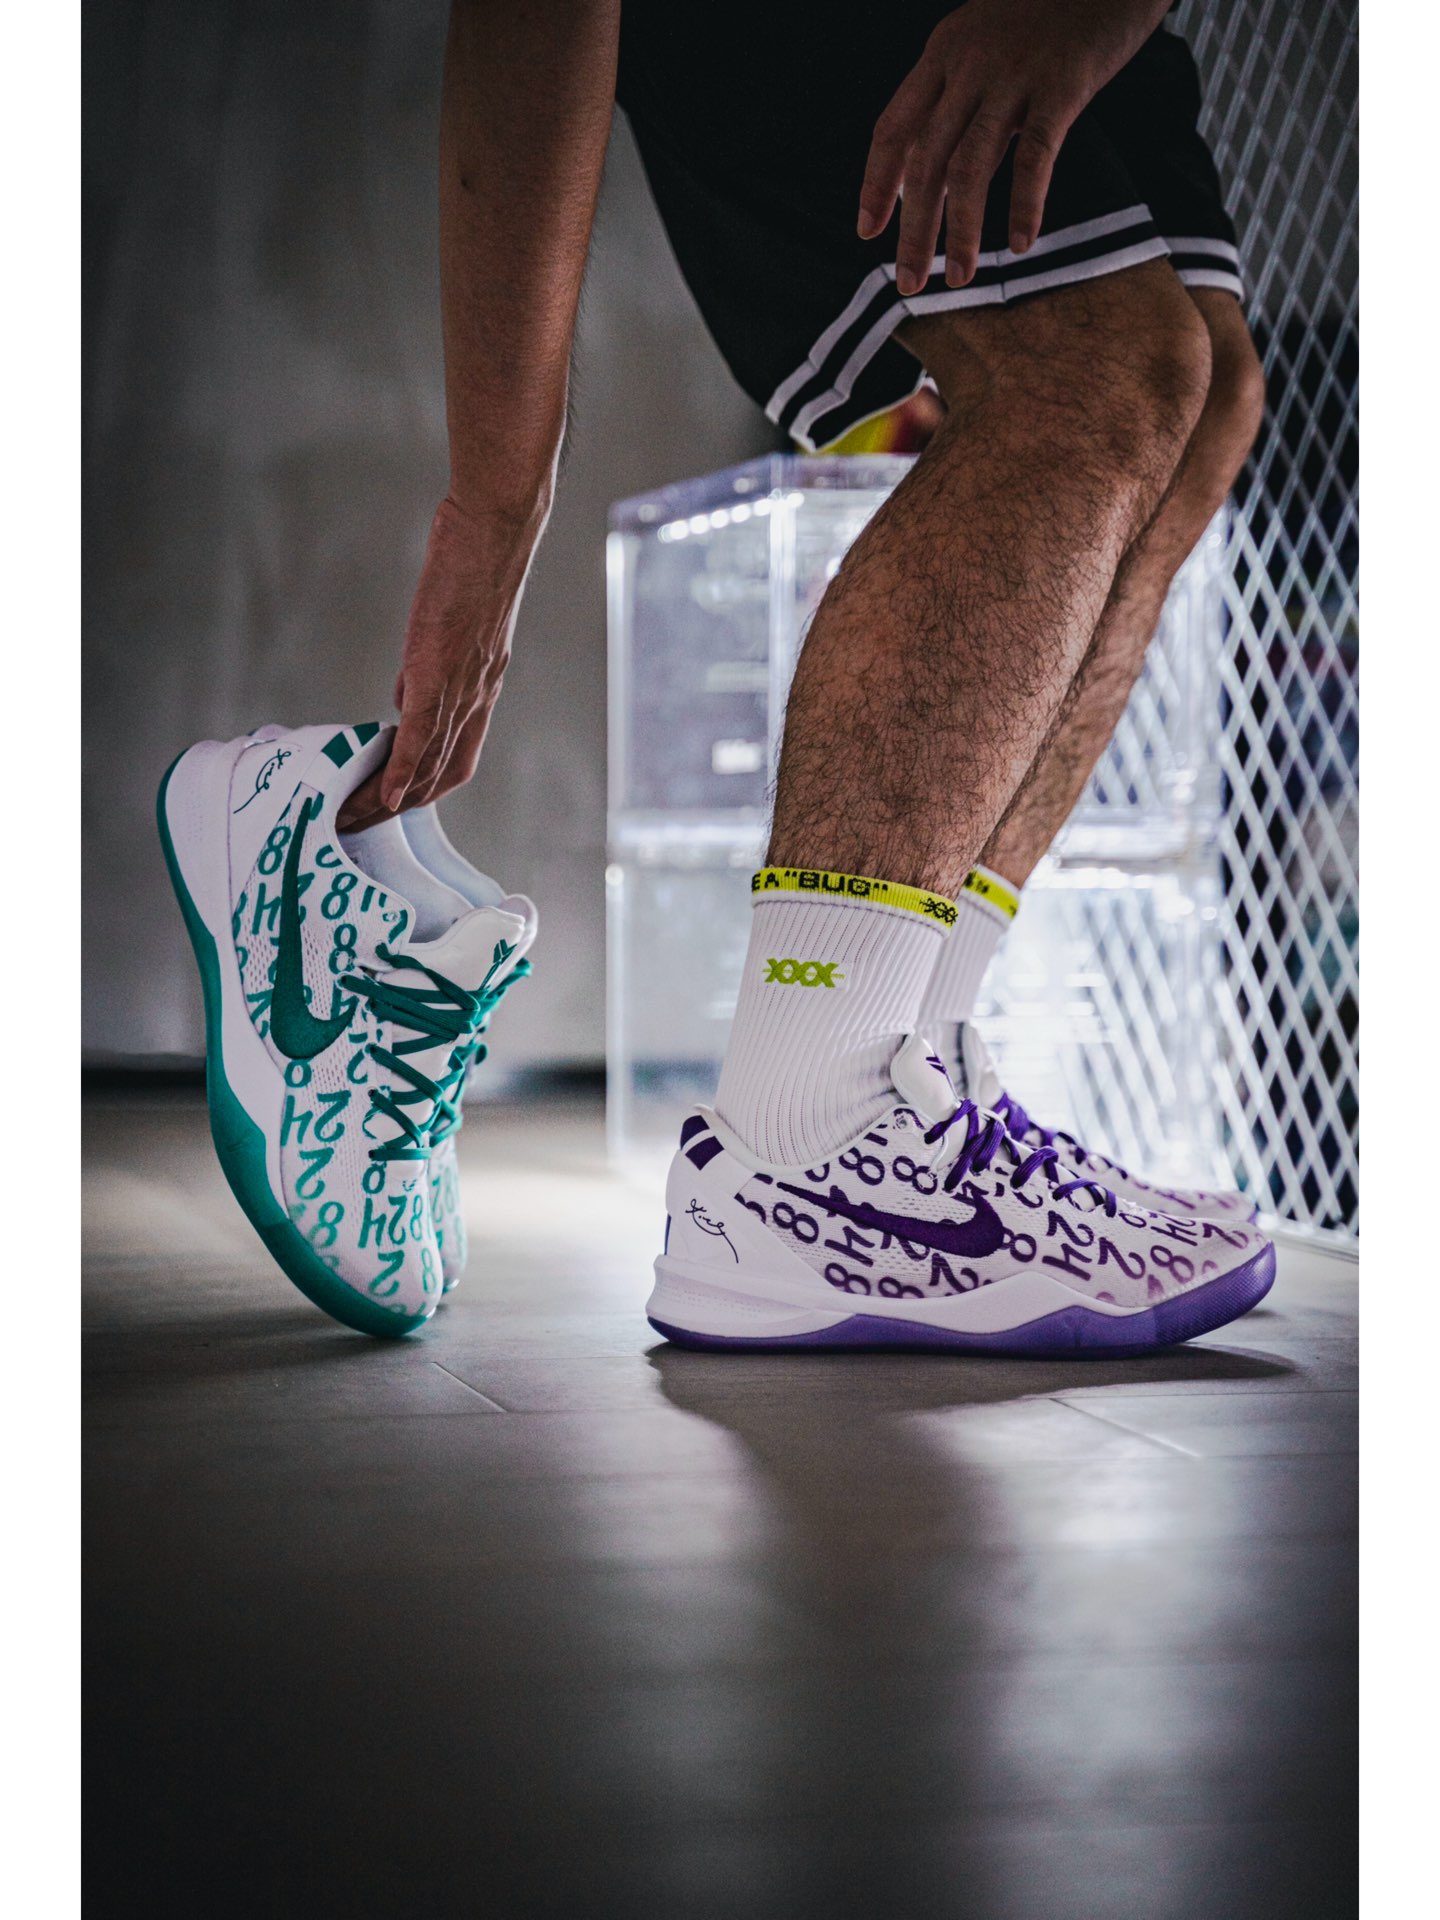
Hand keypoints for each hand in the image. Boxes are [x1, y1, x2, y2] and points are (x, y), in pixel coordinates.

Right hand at [337, 493, 543, 833]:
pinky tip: (381, 794)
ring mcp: (460, 690)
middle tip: (358, 826)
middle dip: (401, 809)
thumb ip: (426, 670)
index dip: (424, 788)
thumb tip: (402, 702)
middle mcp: (477, 699)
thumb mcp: (452, 626)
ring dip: (390, 800)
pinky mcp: (439, 674)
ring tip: (354, 820)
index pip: (455, 758)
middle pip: (443, 776)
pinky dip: (401, 772)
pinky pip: (420, 738)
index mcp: (481, 689)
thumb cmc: (471, 565)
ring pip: (428, 765)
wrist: (493, 532)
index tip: (388, 806)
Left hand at [858, 0, 1168, 292]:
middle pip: (926, 161)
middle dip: (914, 230)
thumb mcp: (985, 42)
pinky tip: (1021, 244)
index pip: (894, 127)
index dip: (876, 183)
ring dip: (961, 231)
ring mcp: (1013, 74)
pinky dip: (1026, 204)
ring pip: (970, 166)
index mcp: (943, 53)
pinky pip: (1036, 155)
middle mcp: (968, 64)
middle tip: (909, 283)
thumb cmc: (1052, 11)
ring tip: (960, 278)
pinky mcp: (1062, 83)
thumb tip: (931, 164)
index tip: (867, 232)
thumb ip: (957, 94)